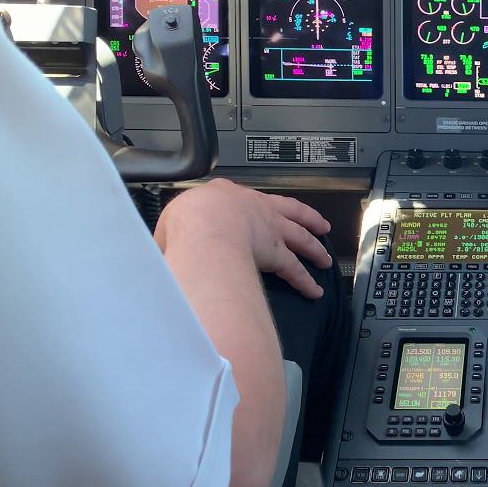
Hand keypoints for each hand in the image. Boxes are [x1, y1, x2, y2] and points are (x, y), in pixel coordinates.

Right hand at [155, 179, 332, 298]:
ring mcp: (269, 228)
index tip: (265, 209)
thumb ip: (174, 234)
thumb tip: (163, 250)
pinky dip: (306, 281)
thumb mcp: (171, 221)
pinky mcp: (276, 252)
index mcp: (226, 196)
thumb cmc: (185, 222)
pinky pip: (295, 270)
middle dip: (306, 218)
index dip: (258, 205)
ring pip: (299, 237)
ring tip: (324, 257)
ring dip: (314, 248)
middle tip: (320, 225)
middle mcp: (255, 207)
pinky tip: (315, 290)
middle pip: (289, 212)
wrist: (204, 227)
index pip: (246, 199)